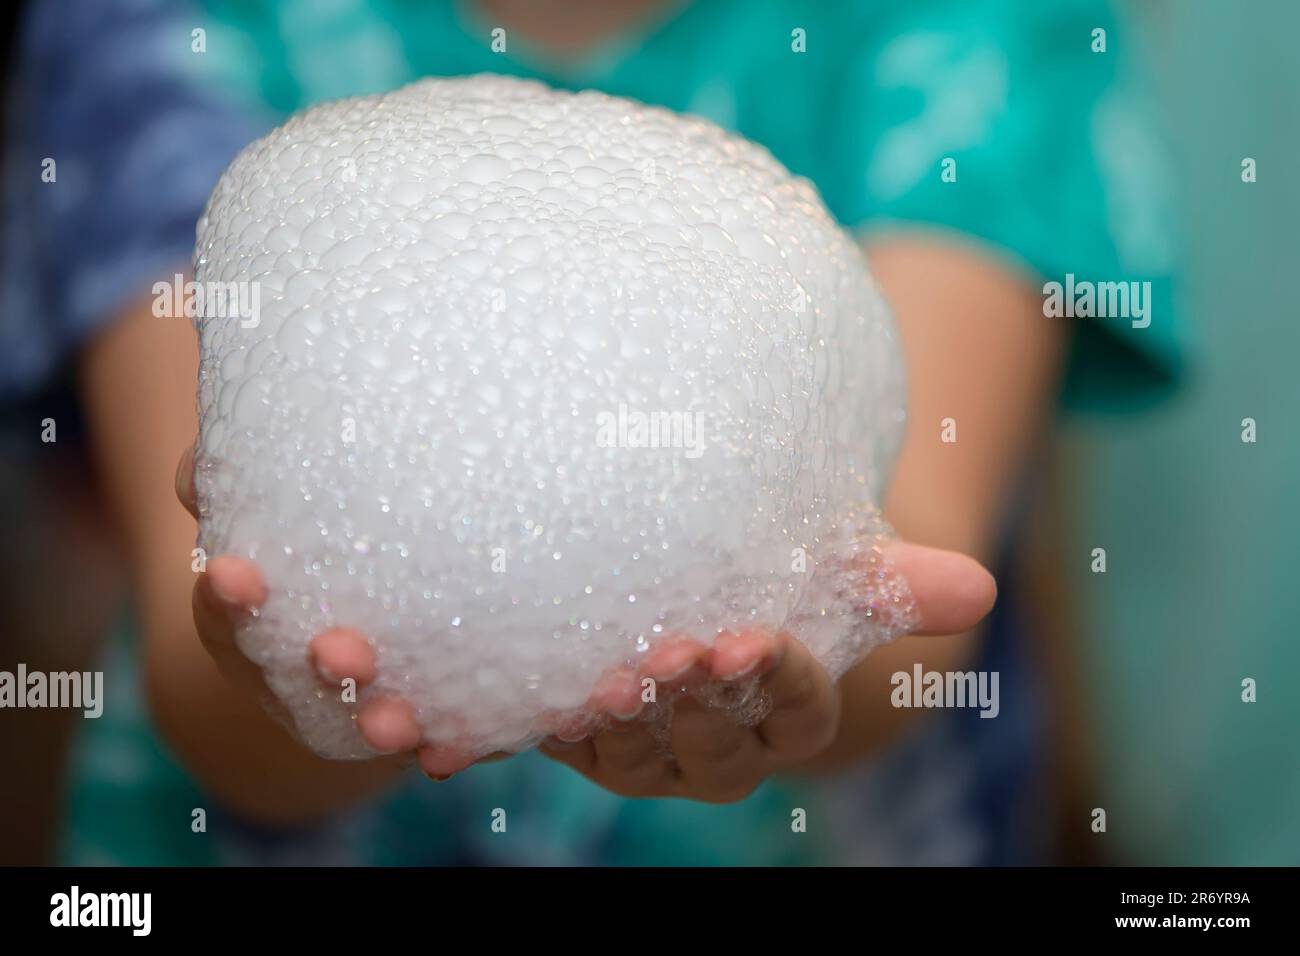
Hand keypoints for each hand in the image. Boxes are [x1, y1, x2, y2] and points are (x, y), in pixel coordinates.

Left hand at [536, 541, 992, 800]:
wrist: (717, 601)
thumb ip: (896, 584)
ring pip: (639, 761)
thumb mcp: (840, 576)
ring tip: (606, 684)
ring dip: (621, 726)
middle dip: (694, 705)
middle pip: (715, 747)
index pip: (795, 709)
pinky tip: (532, 706)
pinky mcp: (594, 740)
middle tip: (673, 655)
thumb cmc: (792, 587)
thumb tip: (979, 586)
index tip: (748, 640)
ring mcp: (658, 753)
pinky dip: (549, 731)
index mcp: (793, 715)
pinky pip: (571, 747)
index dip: (775, 680)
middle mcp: (727, 748)